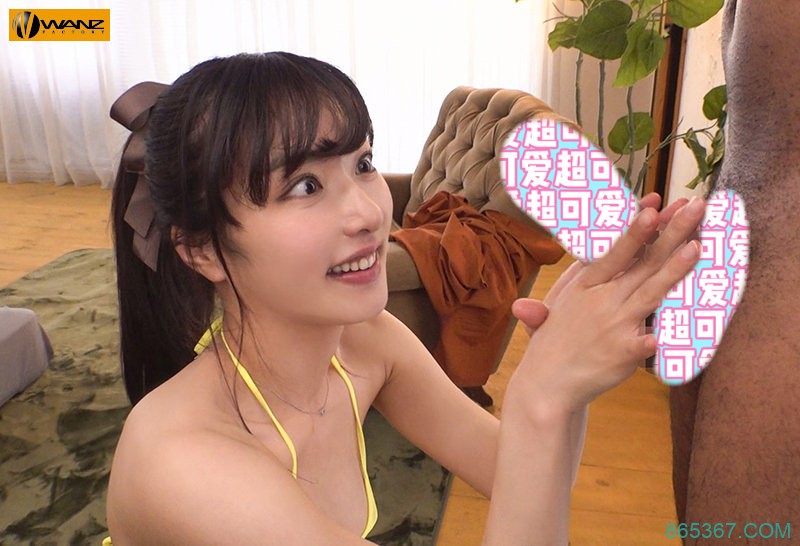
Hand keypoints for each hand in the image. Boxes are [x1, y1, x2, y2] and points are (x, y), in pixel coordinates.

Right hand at [509, 197, 704, 413]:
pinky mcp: (623, 355)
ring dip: (674, 269)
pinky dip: (654, 339)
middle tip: (696, 208)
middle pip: (643, 263)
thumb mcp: (557, 302)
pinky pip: (645, 344)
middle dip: (671, 233)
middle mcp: (600, 301)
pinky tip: (666, 333)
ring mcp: (613, 327)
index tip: (655, 205)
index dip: (637, 229)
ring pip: (651, 293)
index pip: (616, 251)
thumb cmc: (555, 340)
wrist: (547, 384)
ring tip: (697, 247)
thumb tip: (590, 245)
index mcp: (585, 285)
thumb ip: (579, 275)